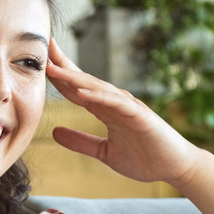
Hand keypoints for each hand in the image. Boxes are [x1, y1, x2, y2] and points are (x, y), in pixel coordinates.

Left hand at [45, 38, 202, 186]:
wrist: (174, 167)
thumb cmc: (144, 158)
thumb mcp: (103, 151)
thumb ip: (80, 141)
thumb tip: (55, 132)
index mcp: (105, 110)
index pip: (77, 88)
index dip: (58, 76)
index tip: (39, 62)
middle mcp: (115, 103)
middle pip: (84, 80)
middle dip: (64, 64)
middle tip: (43, 45)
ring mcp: (128, 107)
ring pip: (97, 88)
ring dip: (75, 77)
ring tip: (54, 67)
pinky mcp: (140, 117)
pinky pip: (117, 104)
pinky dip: (100, 98)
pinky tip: (82, 93)